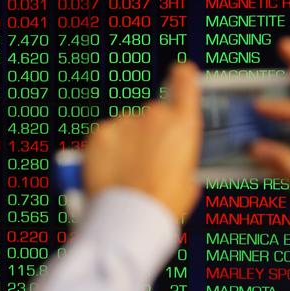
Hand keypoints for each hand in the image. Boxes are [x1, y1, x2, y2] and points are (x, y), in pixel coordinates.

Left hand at [84, 63, 201, 219]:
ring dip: (127, 143)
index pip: (184, 80)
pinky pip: (106, 136)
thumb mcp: (188, 182)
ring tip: (127, 173)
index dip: (182, 75)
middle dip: (149, 133)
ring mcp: (126, 121)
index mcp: (183, 124)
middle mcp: (156, 115)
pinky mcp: (101, 131)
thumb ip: (183, 161)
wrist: (129, 217)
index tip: (181, 73)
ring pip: (127, 127)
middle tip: (145, 162)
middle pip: (153, 114)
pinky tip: (111, 171)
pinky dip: (107, 149)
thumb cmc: (162, 204)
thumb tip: (175, 165)